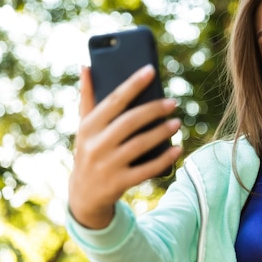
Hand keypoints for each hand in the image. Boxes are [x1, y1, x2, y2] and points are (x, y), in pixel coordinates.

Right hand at [68, 65, 182, 228]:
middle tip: (173, 102)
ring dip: (161, 132)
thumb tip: (87, 67)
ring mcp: (107, 165)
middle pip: (130, 122)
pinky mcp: (119, 182)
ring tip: (177, 123)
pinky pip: (147, 169)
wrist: (84, 194)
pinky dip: (164, 158)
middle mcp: (96, 145)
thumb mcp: (84, 127)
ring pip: (140, 145)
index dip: (132, 84)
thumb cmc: (90, 150)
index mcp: (88, 126)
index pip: (114, 100)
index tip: (150, 70)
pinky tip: (177, 148)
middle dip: (154, 110)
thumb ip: (88, 97)